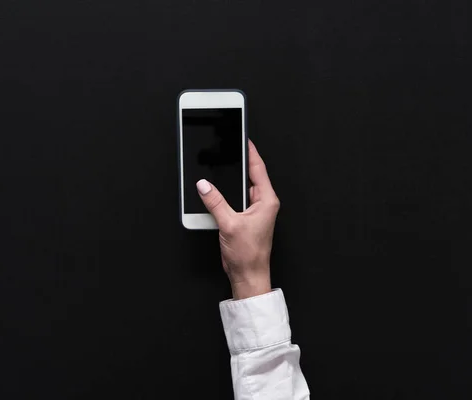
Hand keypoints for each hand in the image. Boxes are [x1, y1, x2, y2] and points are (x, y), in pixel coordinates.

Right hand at [196, 140, 279, 298]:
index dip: (250, 152)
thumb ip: (215, 202)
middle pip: (249, 177)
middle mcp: (262, 204)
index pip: (258, 169)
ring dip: (229, 182)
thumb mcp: (229, 224)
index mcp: (266, 201)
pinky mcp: (243, 219)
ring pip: (240, 189)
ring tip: (217, 170)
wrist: (248, 275)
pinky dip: (224, 196)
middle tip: (226, 150)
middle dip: (237, 165)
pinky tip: (214, 193)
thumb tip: (204, 185)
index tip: (244, 138)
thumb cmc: (249, 254)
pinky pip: (234, 201)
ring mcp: (253, 212)